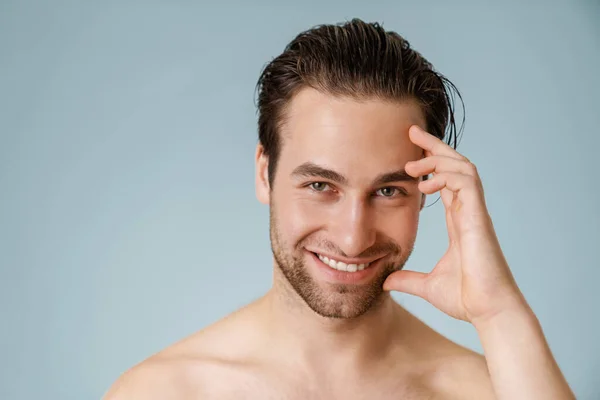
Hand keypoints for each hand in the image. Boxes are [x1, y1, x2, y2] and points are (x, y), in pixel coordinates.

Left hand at [383, 125, 526, 323]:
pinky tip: (426, 184)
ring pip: (463, 168)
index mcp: (458, 220)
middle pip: (456, 165)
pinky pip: (467, 183)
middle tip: (411, 132)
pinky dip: (447, 176)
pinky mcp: (479, 219)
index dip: (431, 161)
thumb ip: (407, 279)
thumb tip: (386, 282)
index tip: (410, 148)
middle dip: (435, 146)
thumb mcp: (426, 285)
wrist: (488, 312)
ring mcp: (475, 213)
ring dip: (438, 159)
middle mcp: (468, 211)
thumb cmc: (466, 299)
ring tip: (412, 164)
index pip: (446, 180)